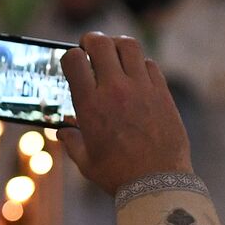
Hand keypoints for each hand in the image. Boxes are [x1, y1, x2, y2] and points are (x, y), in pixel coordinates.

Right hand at [57, 32, 191, 194]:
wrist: (158, 184)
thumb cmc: (119, 176)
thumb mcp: (86, 162)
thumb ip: (72, 142)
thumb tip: (62, 132)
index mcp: (90, 105)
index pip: (73, 59)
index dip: (70, 56)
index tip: (73, 63)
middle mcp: (114, 90)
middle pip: (100, 42)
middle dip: (91, 40)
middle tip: (90, 47)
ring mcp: (141, 88)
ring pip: (128, 45)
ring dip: (117, 45)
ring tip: (114, 53)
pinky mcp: (162, 94)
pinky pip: (150, 64)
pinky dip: (140, 64)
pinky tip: (137, 75)